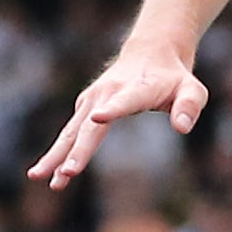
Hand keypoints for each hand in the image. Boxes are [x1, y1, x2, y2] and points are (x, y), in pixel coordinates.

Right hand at [36, 40, 205, 188]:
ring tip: (39, 177)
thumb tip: (182, 128)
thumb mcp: (192, 90)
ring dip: (56, 155)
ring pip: (71, 131)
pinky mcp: (84, 106)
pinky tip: (47, 172)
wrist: (150, 53)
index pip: (124, 101)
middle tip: (67, 174)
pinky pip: (69, 133)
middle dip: (77, 151)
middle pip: (90, 126)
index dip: (112, 110)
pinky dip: (58, 152)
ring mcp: (92, 99)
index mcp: (136, 90)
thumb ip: (189, 107)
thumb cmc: (174, 78)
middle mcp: (108, 93)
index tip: (98, 117)